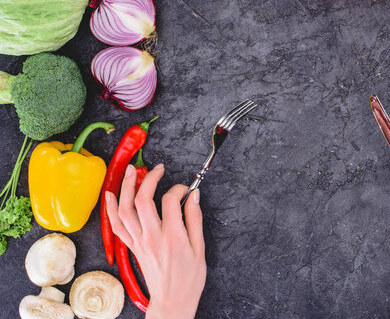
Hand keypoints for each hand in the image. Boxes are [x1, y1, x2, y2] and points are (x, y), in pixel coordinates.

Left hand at [105, 164, 206, 318]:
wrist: (173, 300)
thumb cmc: (189, 277)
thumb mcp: (200, 248)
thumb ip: (195, 219)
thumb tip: (194, 196)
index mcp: (172, 236)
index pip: (170, 201)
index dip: (179, 188)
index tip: (186, 189)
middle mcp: (152, 236)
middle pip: (143, 200)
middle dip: (149, 179)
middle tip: (157, 169)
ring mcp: (139, 242)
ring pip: (125, 210)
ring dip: (126, 188)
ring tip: (131, 171)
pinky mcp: (132, 247)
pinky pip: (117, 225)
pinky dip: (111, 209)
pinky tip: (110, 195)